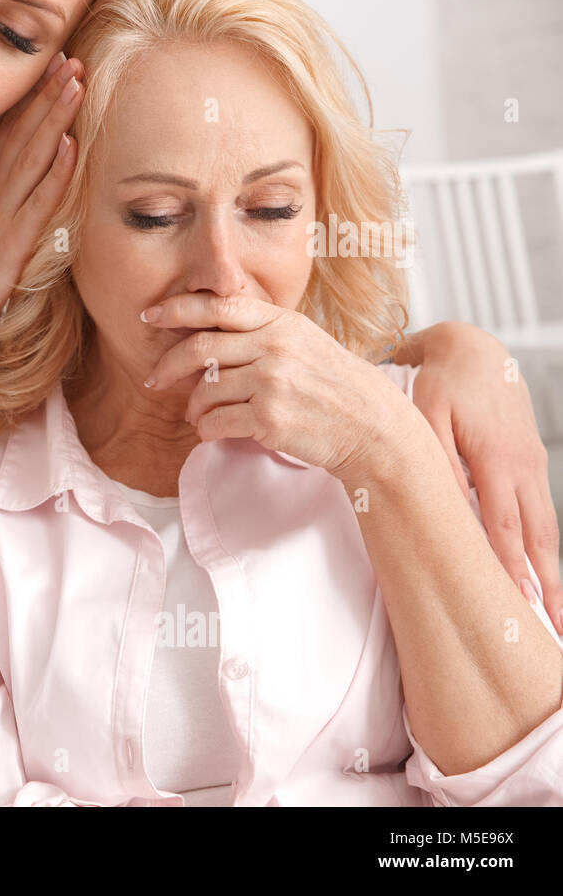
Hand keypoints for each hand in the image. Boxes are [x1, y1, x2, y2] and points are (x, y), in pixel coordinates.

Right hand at [0, 51, 84, 349]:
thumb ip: (0, 194)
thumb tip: (25, 173)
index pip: (9, 129)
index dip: (32, 94)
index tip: (53, 61)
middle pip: (22, 132)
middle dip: (48, 92)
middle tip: (72, 56)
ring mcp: (0, 213)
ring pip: (32, 155)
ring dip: (55, 117)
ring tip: (76, 82)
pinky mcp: (11, 242)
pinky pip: (38, 202)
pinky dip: (55, 173)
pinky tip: (71, 146)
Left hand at [140, 293, 425, 483]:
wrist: (372, 427)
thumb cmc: (334, 386)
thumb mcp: (304, 343)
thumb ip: (262, 332)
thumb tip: (206, 332)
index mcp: (281, 323)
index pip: (218, 307)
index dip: (177, 309)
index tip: (149, 316)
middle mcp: (274, 347)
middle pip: (200, 349)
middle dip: (167, 366)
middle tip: (152, 379)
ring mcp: (272, 383)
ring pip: (204, 389)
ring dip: (192, 406)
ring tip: (195, 415)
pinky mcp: (269, 419)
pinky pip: (215, 422)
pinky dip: (205, 429)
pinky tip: (210, 431)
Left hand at [403, 322, 562, 634]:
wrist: (471, 347)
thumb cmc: (441, 380)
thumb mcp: (428, 413)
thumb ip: (437, 458)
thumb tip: (444, 501)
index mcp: (497, 459)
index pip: (505, 528)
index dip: (512, 569)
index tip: (522, 605)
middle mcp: (523, 468)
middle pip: (538, 539)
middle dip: (548, 587)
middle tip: (555, 630)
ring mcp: (532, 467)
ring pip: (545, 529)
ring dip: (553, 572)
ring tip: (556, 614)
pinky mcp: (530, 464)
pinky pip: (541, 514)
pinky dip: (545, 547)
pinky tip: (544, 572)